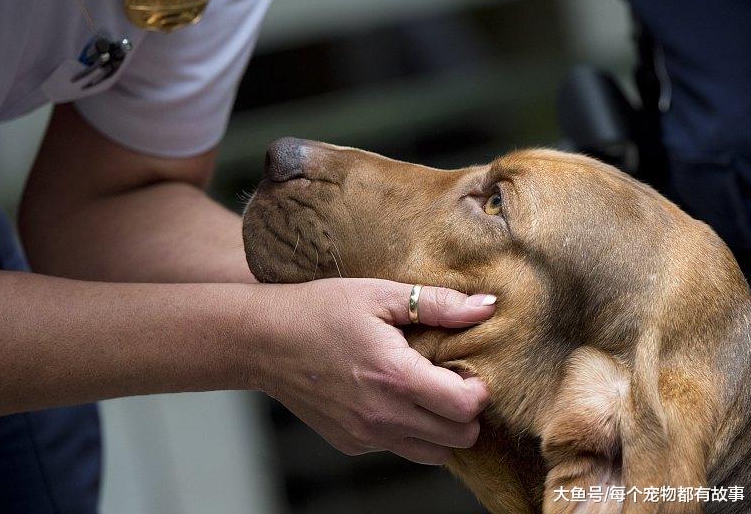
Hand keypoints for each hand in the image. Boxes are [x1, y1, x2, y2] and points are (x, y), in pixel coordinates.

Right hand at [251, 278, 494, 464]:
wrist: (264, 340)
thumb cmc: (319, 310)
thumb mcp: (379, 295)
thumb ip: (438, 304)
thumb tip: (486, 308)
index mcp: (397, 378)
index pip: (466, 408)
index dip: (479, 390)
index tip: (468, 371)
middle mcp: (384, 416)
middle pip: (458, 438)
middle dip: (465, 412)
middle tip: (451, 381)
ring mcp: (365, 435)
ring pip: (432, 454)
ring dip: (440, 428)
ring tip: (425, 393)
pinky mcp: (350, 443)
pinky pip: (397, 448)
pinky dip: (406, 431)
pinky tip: (390, 398)